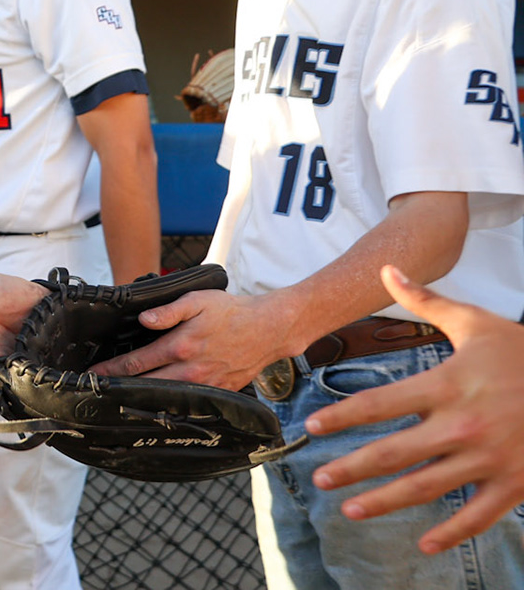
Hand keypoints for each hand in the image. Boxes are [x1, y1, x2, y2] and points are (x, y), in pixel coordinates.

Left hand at [86, 288, 280, 389]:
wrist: (267, 329)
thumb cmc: (231, 312)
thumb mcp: (197, 300)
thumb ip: (168, 311)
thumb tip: (144, 319)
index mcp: (180, 346)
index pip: (137, 362)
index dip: (112, 370)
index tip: (94, 374)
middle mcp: (190, 370)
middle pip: (145, 385)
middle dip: (120, 387)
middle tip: (97, 389)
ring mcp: (204, 384)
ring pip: (164, 397)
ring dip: (141, 398)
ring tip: (119, 398)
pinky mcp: (217, 392)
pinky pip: (187, 403)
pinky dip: (168, 404)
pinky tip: (154, 403)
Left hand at [305, 265, 523, 552]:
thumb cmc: (523, 353)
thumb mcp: (476, 322)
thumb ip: (426, 301)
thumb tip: (387, 269)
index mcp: (448, 386)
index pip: (380, 404)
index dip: (341, 417)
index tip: (311, 429)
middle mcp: (464, 425)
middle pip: (394, 452)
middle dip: (352, 467)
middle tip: (319, 478)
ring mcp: (490, 458)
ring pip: (427, 487)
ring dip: (385, 501)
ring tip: (350, 508)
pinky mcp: (515, 483)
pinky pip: (478, 515)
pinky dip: (452, 533)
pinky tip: (425, 544)